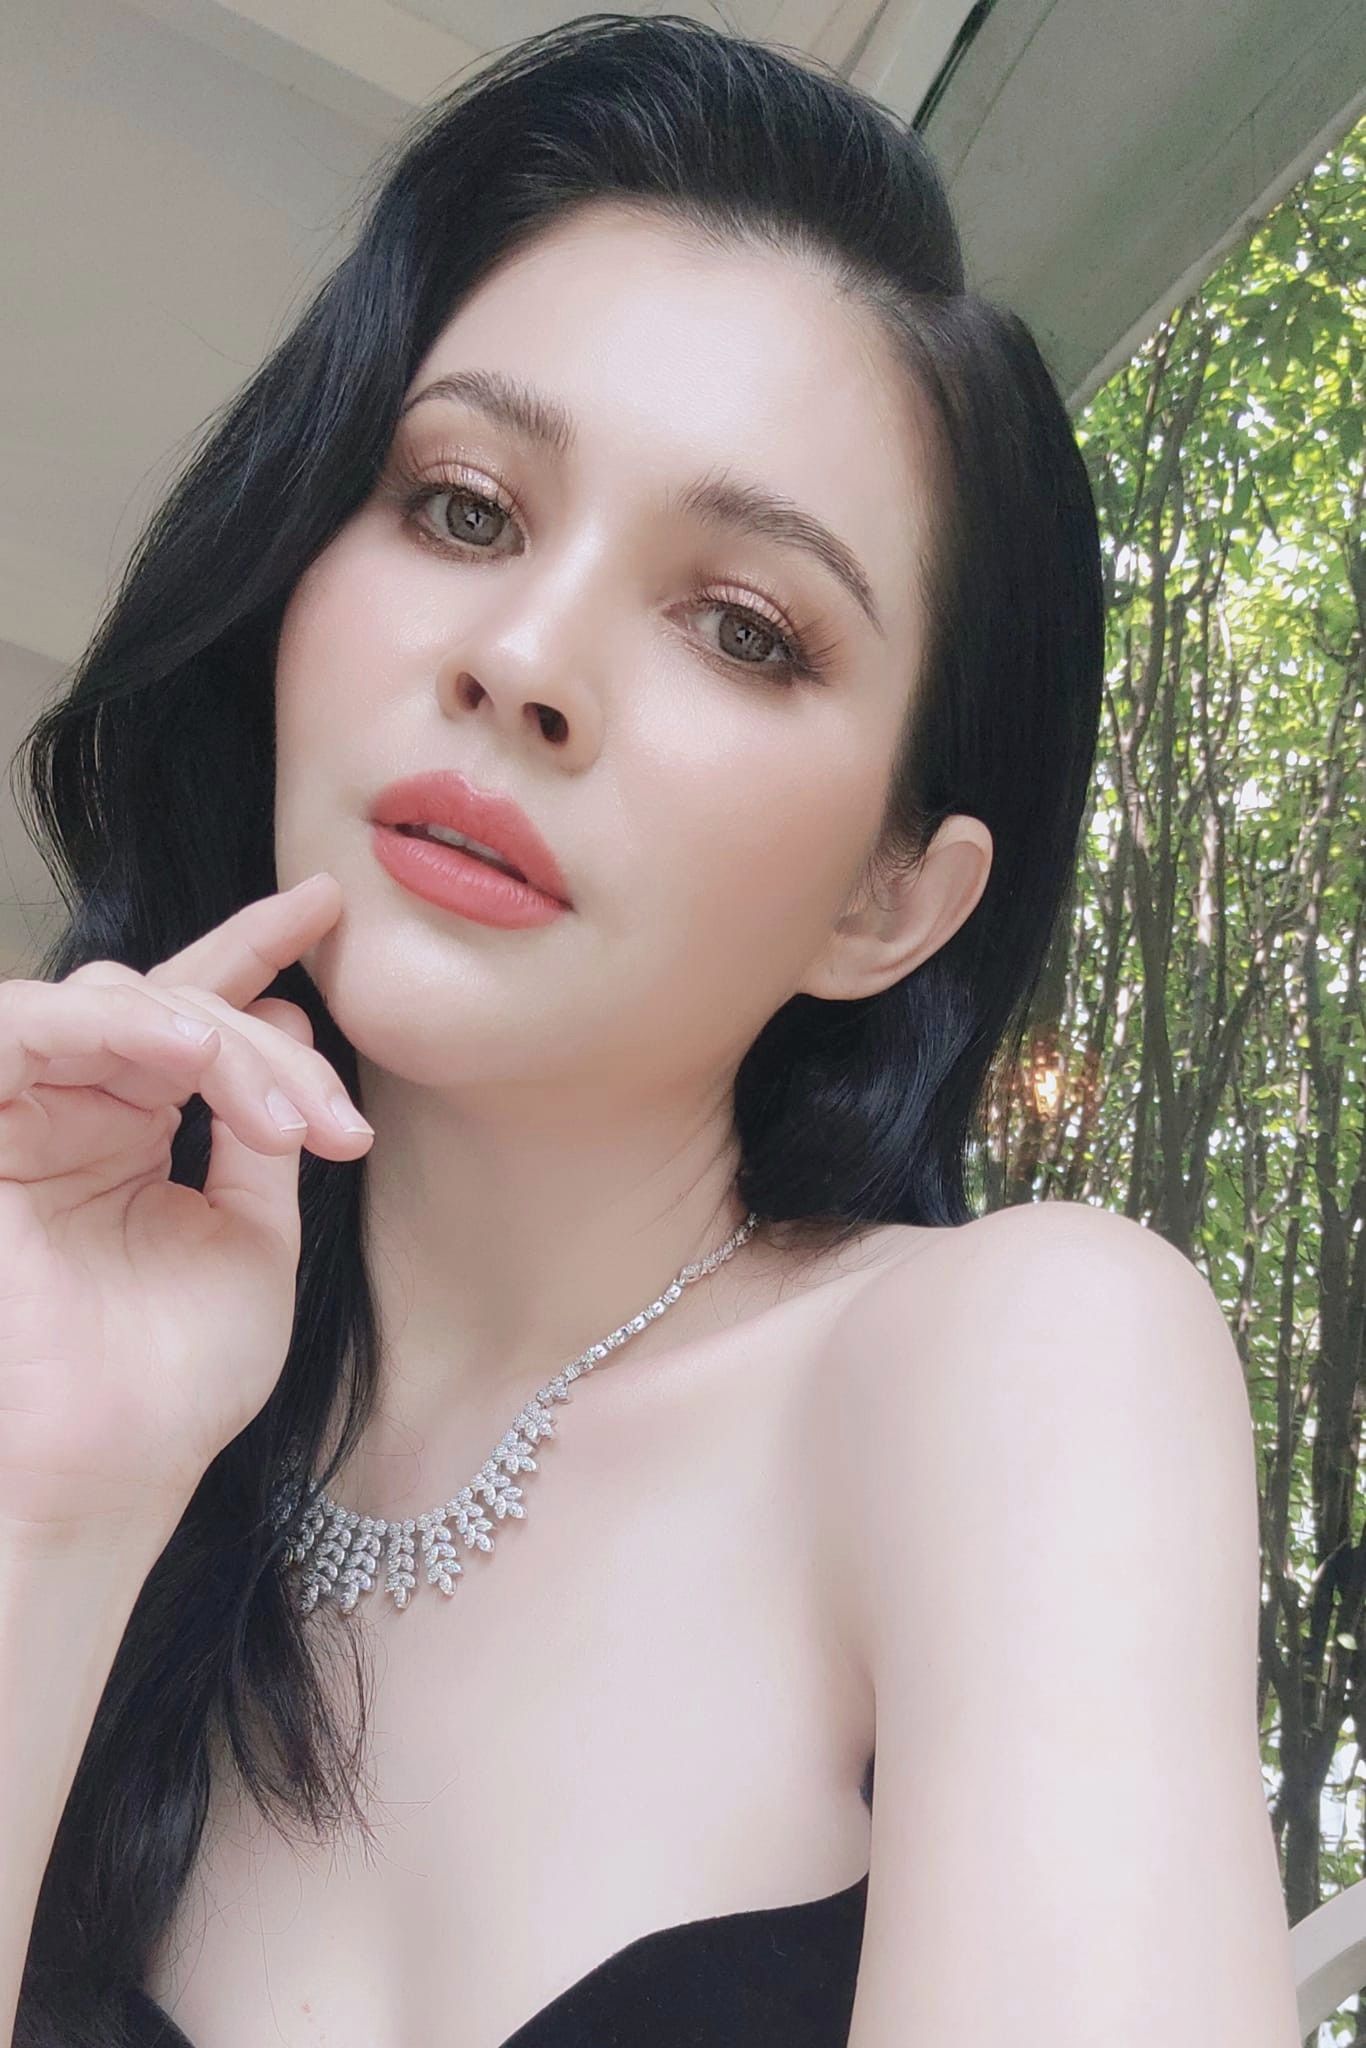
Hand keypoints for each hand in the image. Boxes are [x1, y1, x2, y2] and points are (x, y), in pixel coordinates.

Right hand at [0, 872, 369, 1558]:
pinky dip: (120, 1028)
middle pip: (170, 1002)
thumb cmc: (178, 1378)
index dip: (253, 950)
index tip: (325, 906)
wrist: (114, 1467)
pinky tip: (193, 1063)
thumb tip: (280, 1020)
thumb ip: (260, 1131)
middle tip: (332, 1123)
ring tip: (277, 1110)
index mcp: (139, 1132)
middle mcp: (80, 1112)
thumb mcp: (252, 1236)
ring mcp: (28, 1118)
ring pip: (114, 1001)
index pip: (194, 1017)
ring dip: (209, 1038)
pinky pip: (26, 1027)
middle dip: (264, 1045)